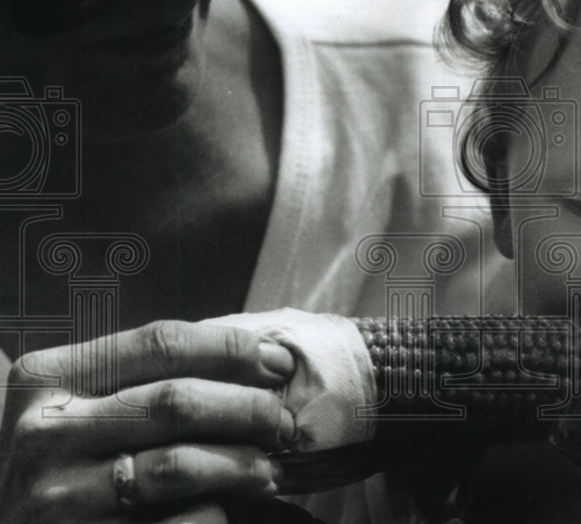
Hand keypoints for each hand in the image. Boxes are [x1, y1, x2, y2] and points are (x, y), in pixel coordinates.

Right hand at [0, 320, 296, 522]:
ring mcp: (55, 497)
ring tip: (270, 467)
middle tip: (285, 422)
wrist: (10, 523)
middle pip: (176, 402)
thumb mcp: (84, 405)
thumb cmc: (68, 457)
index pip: (161, 344)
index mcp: (49, 377)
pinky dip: (211, 513)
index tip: (280, 362)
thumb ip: (145, 379)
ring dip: (241, 463)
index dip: (232, 349)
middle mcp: (44, 432)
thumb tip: (258, 362)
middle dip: (247, 408)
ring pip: (176, 466)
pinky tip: (225, 508)